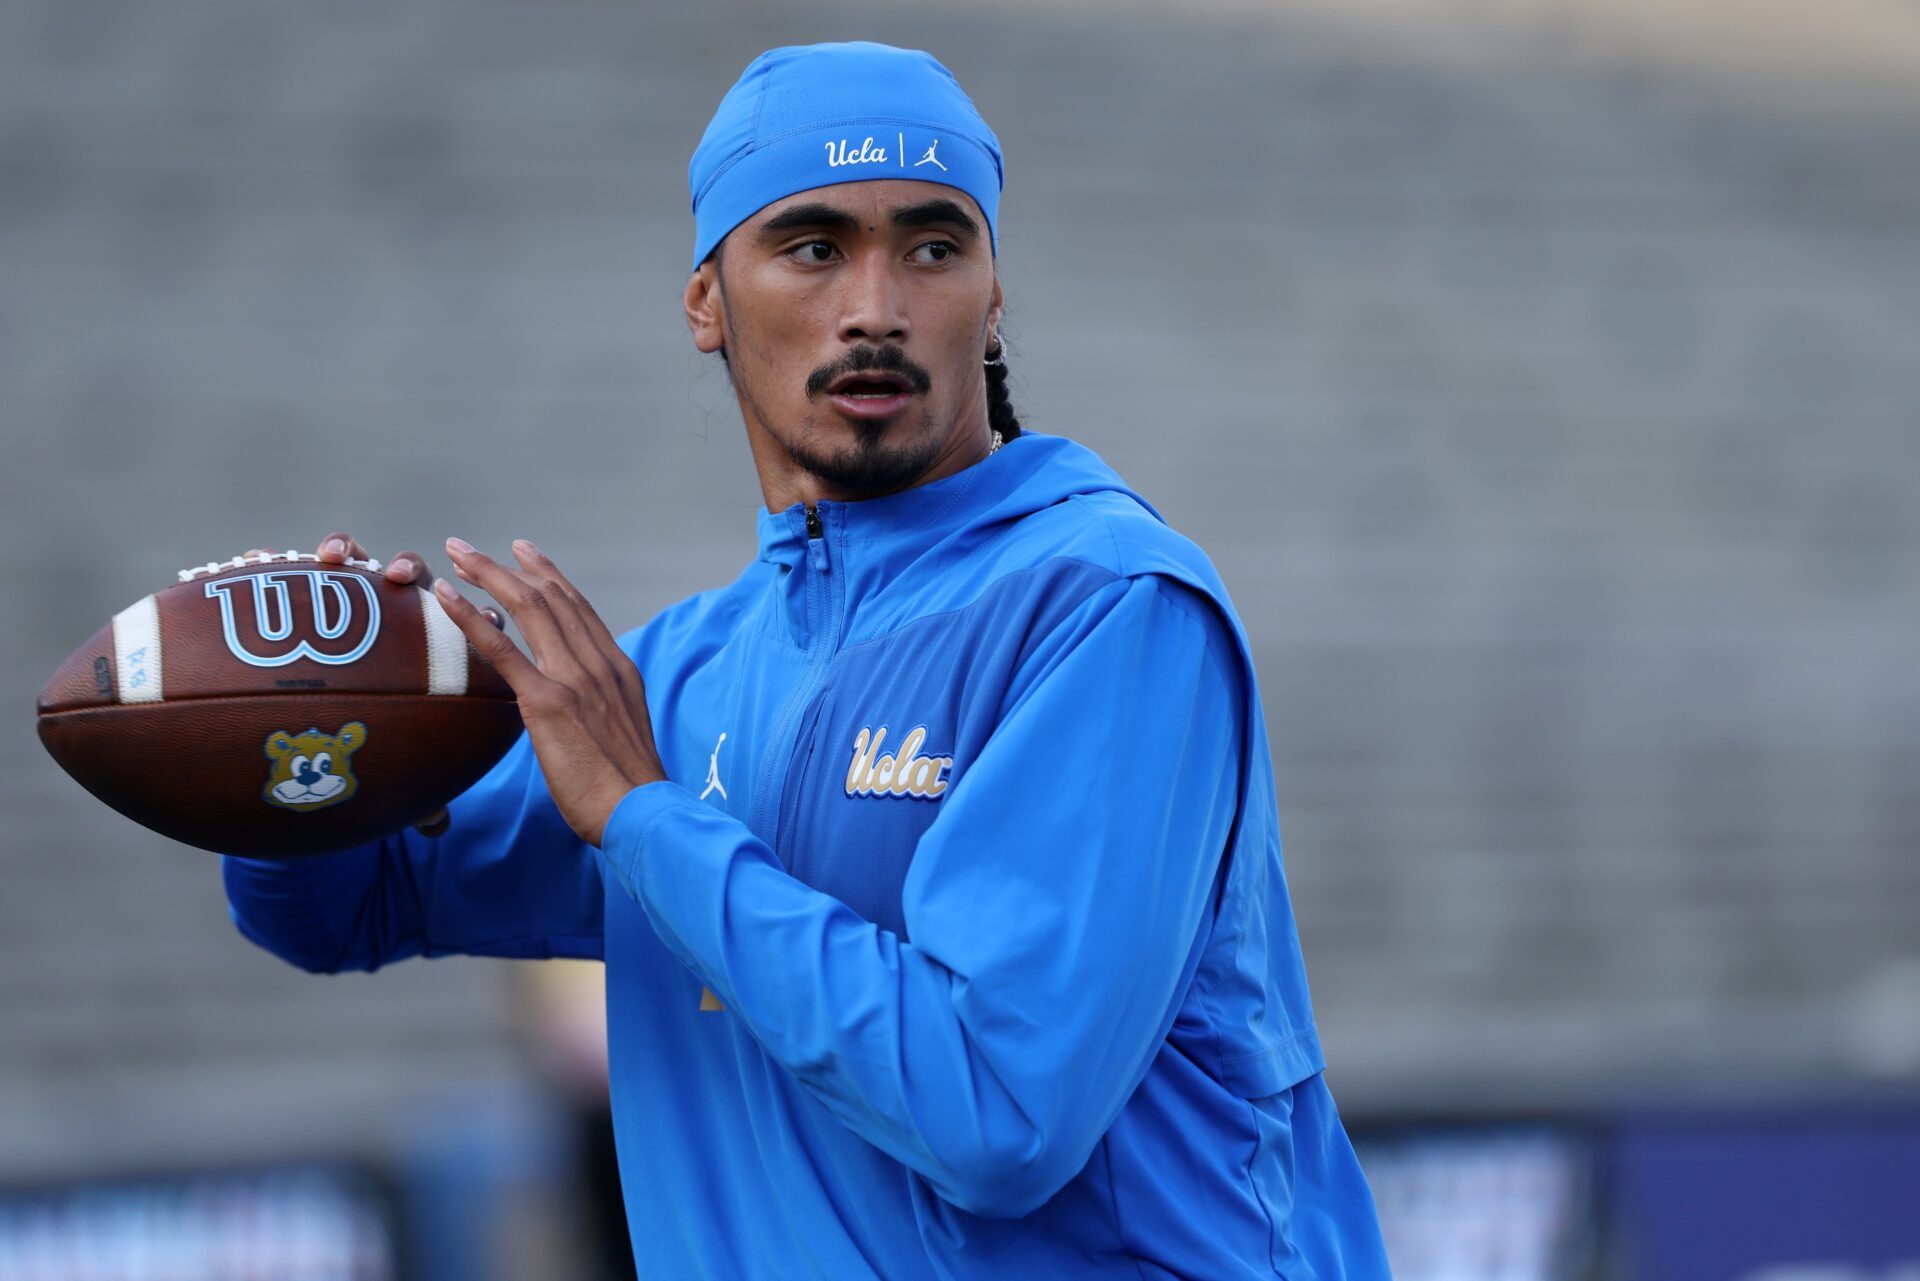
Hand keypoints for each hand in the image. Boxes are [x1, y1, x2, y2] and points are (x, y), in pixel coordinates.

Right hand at [243, 532, 504, 835]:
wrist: (312, 734)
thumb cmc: (368, 750)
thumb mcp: (397, 772)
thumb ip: (419, 792)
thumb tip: (436, 826)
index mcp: (430, 649)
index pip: (462, 622)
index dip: (472, 613)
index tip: (470, 617)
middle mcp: (390, 616)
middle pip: (407, 580)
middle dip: (405, 568)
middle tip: (395, 579)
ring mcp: (343, 603)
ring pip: (350, 565)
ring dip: (345, 551)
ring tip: (330, 558)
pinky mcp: (297, 598)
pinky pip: (284, 572)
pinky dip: (272, 561)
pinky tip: (254, 559)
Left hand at [434, 537, 665, 846]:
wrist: (642, 811)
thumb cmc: (631, 790)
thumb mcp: (624, 734)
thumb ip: (601, 710)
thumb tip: (579, 713)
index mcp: (616, 669)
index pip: (578, 608)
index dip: (548, 576)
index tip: (523, 554)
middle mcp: (597, 664)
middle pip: (550, 598)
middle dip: (508, 567)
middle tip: (470, 550)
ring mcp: (574, 679)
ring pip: (529, 608)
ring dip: (487, 575)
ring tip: (455, 555)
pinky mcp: (548, 702)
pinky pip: (503, 649)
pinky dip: (470, 617)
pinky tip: (446, 596)